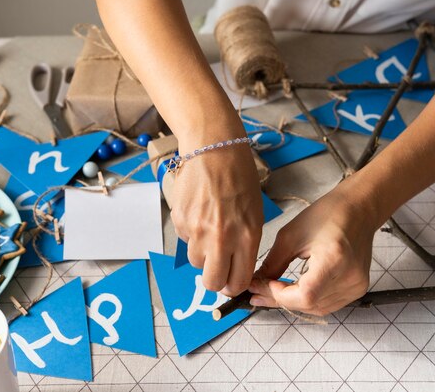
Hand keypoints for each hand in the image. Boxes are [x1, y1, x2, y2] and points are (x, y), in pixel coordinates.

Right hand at [171, 125, 263, 296]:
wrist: (213, 149)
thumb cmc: (240, 178)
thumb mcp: (254, 214)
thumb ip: (246, 245)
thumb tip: (235, 270)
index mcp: (245, 237)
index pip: (237, 282)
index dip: (234, 285)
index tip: (233, 281)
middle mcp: (220, 238)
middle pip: (211, 282)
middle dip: (215, 280)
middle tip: (219, 268)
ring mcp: (196, 230)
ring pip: (195, 262)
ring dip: (203, 254)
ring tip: (211, 230)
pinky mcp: (179, 220)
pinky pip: (184, 240)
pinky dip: (191, 234)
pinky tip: (200, 213)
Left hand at [249, 179, 377, 315]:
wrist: (357, 210)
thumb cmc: (326, 216)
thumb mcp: (291, 236)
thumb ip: (273, 264)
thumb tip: (257, 284)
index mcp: (334, 260)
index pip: (306, 295)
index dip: (280, 296)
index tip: (261, 286)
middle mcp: (350, 277)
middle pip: (310, 304)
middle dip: (281, 300)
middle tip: (258, 292)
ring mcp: (356, 286)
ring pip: (318, 308)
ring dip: (293, 303)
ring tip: (272, 292)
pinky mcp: (358, 288)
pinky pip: (329, 304)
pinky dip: (309, 301)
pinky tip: (293, 291)